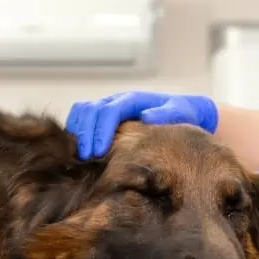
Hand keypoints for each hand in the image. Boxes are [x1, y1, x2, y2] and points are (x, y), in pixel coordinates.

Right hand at [65, 91, 217, 159]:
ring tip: (79, 157)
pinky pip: (82, 120)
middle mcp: (116, 101)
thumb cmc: (181, 114)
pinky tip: (79, 153)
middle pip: (90, 110)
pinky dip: (76, 133)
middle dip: (85, 134)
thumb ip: (166, 114)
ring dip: (77, 132)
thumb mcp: (179, 112)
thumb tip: (146, 117)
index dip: (101, 130)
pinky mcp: (104, 119)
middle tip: (85, 159)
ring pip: (81, 112)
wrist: (182, 112)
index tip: (99, 152)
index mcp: (132, 99)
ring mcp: (108, 108)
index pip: (109, 111)